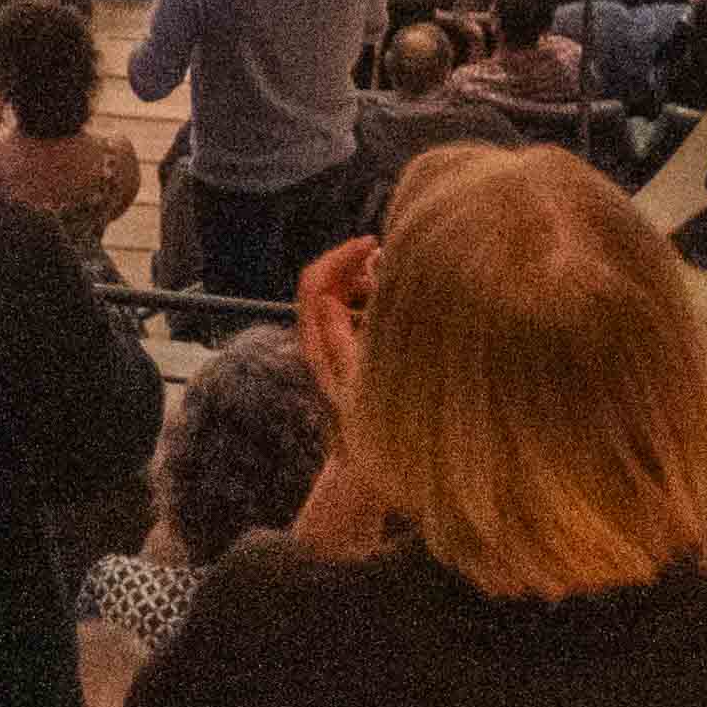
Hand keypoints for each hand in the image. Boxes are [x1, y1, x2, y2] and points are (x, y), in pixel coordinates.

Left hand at [290, 229, 379, 414]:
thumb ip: (339, 342)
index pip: (315, 282)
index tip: (373, 243)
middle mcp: (316, 338)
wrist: (362, 463)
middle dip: (350, 259)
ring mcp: (328, 342)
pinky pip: (349, 309)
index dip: (341, 256)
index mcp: (315, 342)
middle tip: (383, 253)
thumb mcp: (355, 385)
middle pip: (322, 280)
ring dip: (359, 276)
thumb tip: (327, 301)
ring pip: (336, 292)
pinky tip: (391, 299)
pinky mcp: (344, 349)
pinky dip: (367, 295)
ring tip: (390, 274)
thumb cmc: (365, 426)